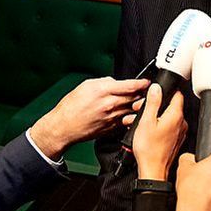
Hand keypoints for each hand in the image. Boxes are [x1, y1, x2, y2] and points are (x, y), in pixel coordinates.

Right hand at [30, 76, 146, 158]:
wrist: (64, 127)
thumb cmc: (71, 106)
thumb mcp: (86, 85)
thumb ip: (104, 82)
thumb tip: (115, 82)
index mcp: (103, 91)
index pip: (130, 85)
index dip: (142, 83)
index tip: (146, 82)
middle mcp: (109, 105)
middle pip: (134, 98)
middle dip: (142, 94)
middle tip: (146, 91)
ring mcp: (111, 118)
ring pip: (132, 110)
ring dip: (137, 105)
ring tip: (138, 101)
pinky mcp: (111, 128)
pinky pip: (125, 121)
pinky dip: (129, 116)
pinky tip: (128, 113)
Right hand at [132, 84, 186, 180]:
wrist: (152, 170)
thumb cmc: (149, 150)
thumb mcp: (146, 121)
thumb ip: (152, 102)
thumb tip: (157, 88)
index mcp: (176, 116)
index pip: (177, 94)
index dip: (165, 91)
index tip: (154, 93)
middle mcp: (181, 123)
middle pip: (170, 105)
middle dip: (154, 104)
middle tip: (140, 109)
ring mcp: (179, 132)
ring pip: (167, 117)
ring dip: (153, 116)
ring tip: (138, 121)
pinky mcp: (175, 140)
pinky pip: (167, 127)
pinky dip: (157, 125)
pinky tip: (145, 130)